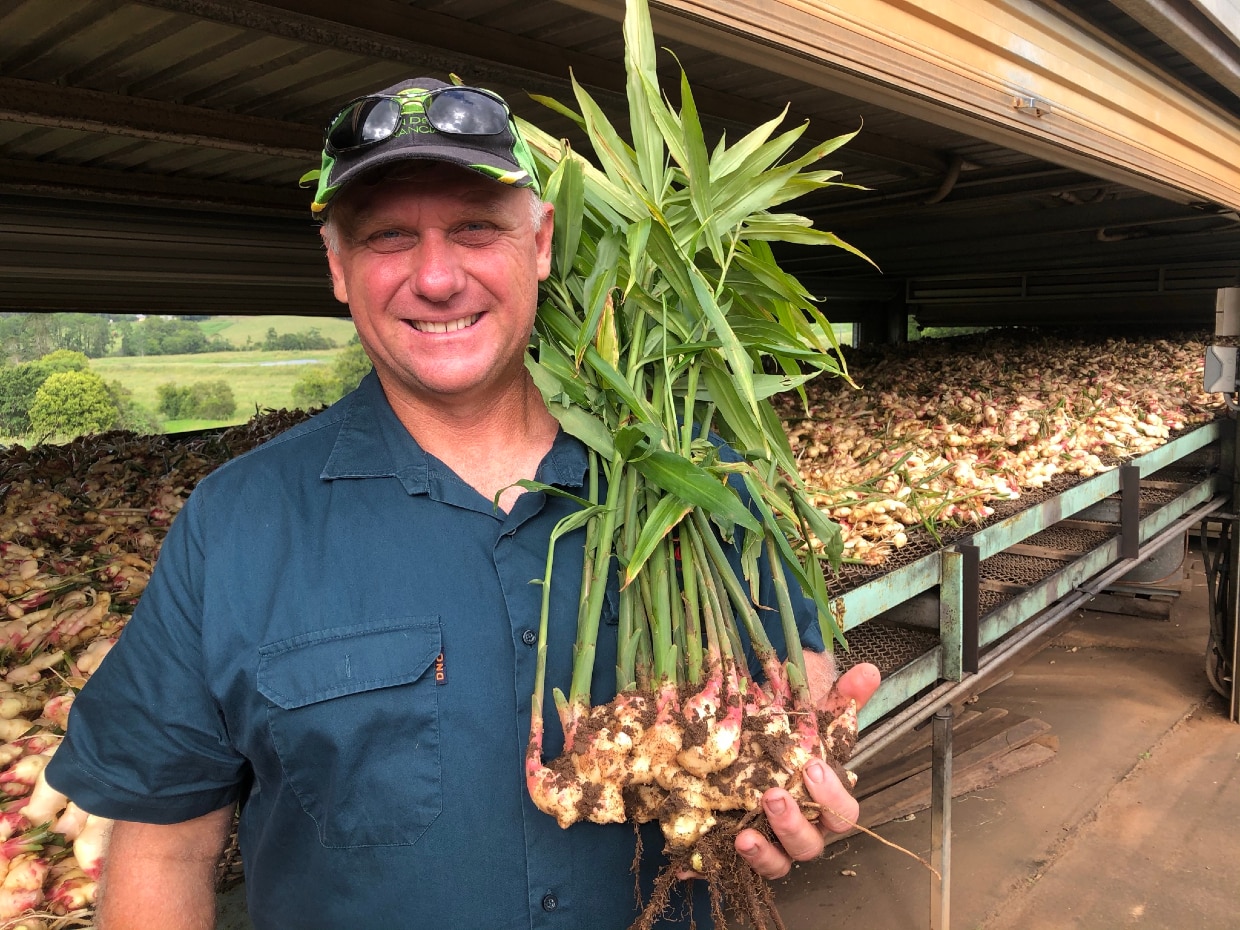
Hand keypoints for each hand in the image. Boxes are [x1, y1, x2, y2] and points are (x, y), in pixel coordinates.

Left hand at [735, 661, 880, 879]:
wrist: (750, 741)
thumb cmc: (788, 734)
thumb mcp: (811, 711)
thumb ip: (841, 697)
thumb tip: (868, 671)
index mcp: (824, 802)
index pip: (843, 812)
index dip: (831, 797)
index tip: (811, 768)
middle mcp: (801, 828)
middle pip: (810, 845)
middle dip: (793, 823)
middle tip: (772, 796)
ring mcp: (770, 843)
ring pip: (776, 864)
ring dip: (763, 854)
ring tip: (744, 836)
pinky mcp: (736, 850)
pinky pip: (729, 868)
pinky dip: (714, 867)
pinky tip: (695, 861)